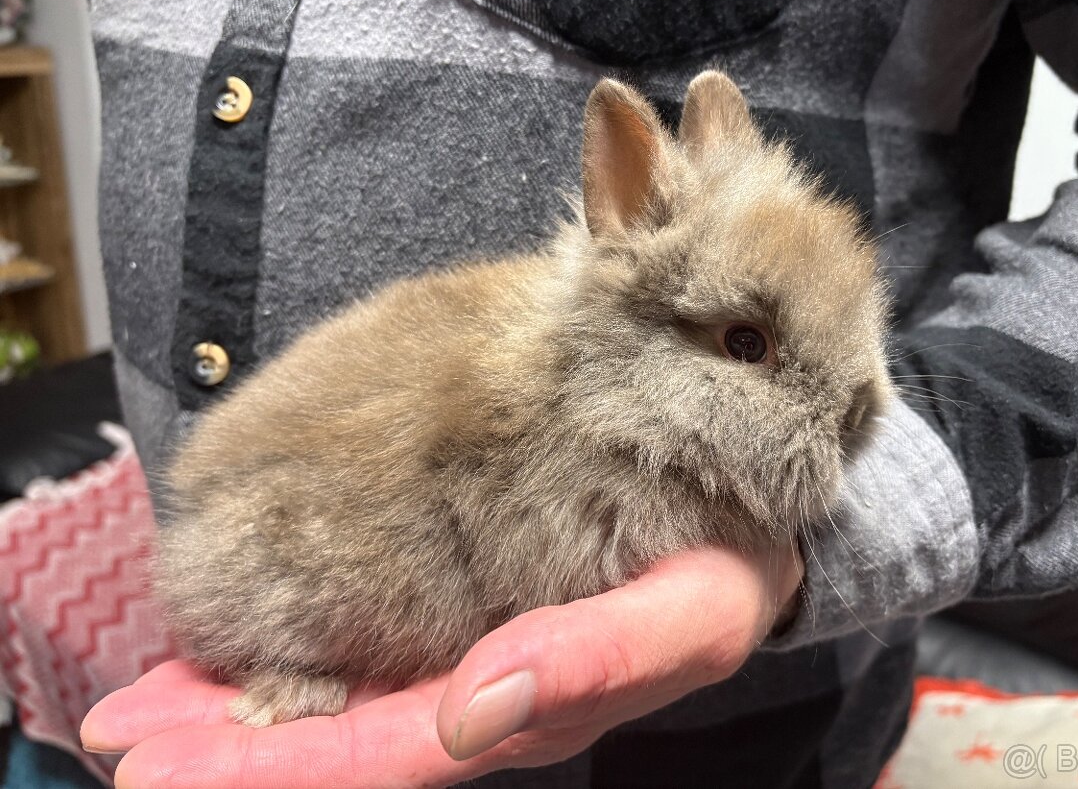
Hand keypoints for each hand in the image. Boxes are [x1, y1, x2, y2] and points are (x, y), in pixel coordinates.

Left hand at [81, 544, 801, 787]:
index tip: (167, 766)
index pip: (377, 757)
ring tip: (142, 699)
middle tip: (120, 730)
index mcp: (522, 714)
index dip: (270, 771)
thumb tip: (477, 706)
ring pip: (333, 694)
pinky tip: (233, 639)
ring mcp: (464, 656)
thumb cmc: (721, 577)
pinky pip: (359, 639)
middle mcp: (477, 698)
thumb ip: (593, 662)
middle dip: (222, 747)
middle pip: (332, 740)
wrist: (739, 531)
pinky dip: (286, 644)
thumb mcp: (685, 619)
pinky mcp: (458, 606)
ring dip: (235, 702)